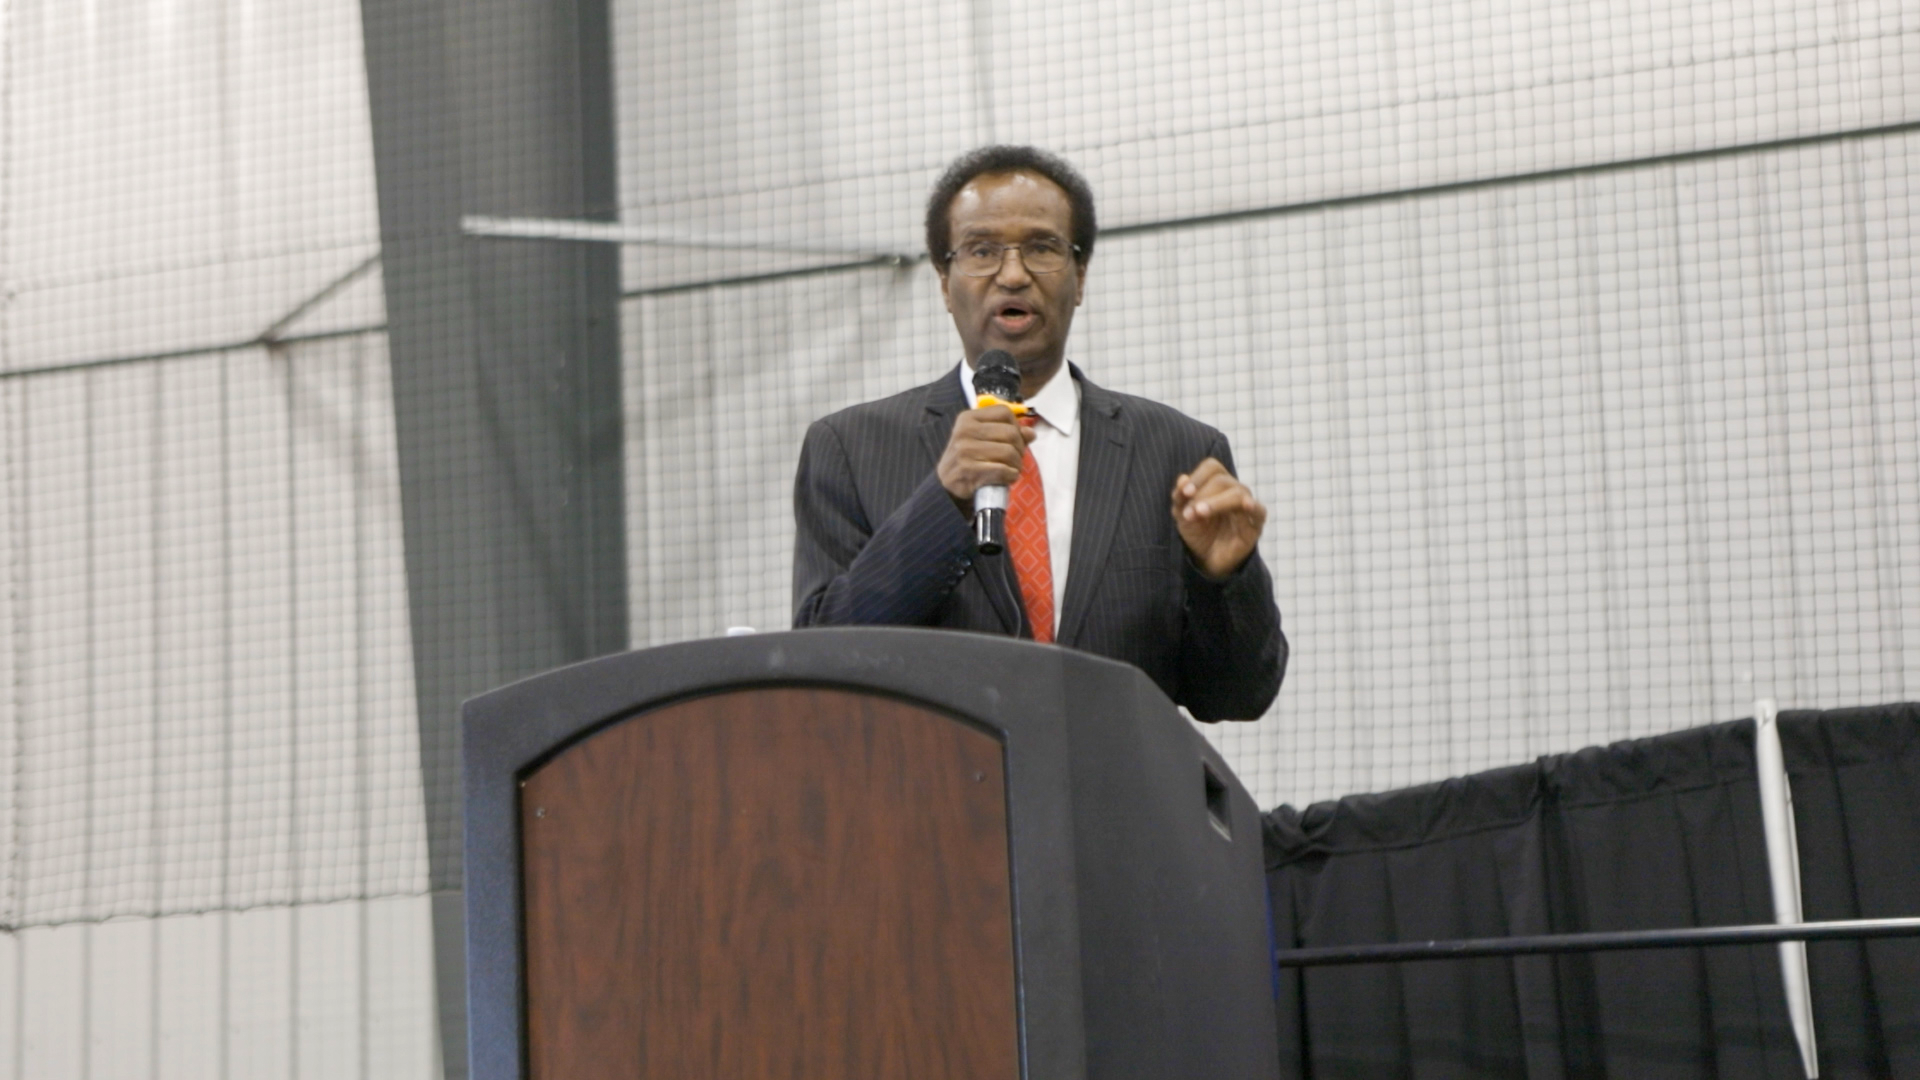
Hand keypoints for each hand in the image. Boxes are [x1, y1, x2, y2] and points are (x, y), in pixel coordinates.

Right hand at [937, 405, 1035, 513]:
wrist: (945, 487)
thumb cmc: (968, 461)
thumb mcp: (982, 441)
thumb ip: (1007, 433)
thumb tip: (1031, 433)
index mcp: (968, 418)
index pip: (1004, 412)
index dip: (1016, 426)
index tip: (1013, 440)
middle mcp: (965, 431)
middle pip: (1010, 433)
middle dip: (1019, 449)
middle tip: (1015, 459)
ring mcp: (965, 450)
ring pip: (1009, 452)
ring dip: (1016, 465)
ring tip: (1011, 470)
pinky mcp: (968, 470)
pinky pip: (1002, 470)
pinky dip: (1011, 476)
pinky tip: (1006, 478)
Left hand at [1171, 458, 1265, 579]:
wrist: (1207, 559)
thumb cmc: (1198, 532)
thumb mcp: (1183, 515)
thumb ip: (1180, 498)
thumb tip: (1182, 479)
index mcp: (1218, 483)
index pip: (1212, 467)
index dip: (1197, 477)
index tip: (1185, 492)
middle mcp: (1235, 490)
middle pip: (1222, 480)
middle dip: (1202, 495)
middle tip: (1189, 513)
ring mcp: (1247, 507)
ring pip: (1237, 494)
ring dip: (1216, 502)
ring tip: (1199, 513)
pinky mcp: (1255, 525)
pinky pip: (1259, 511)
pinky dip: (1252, 506)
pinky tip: (1245, 505)